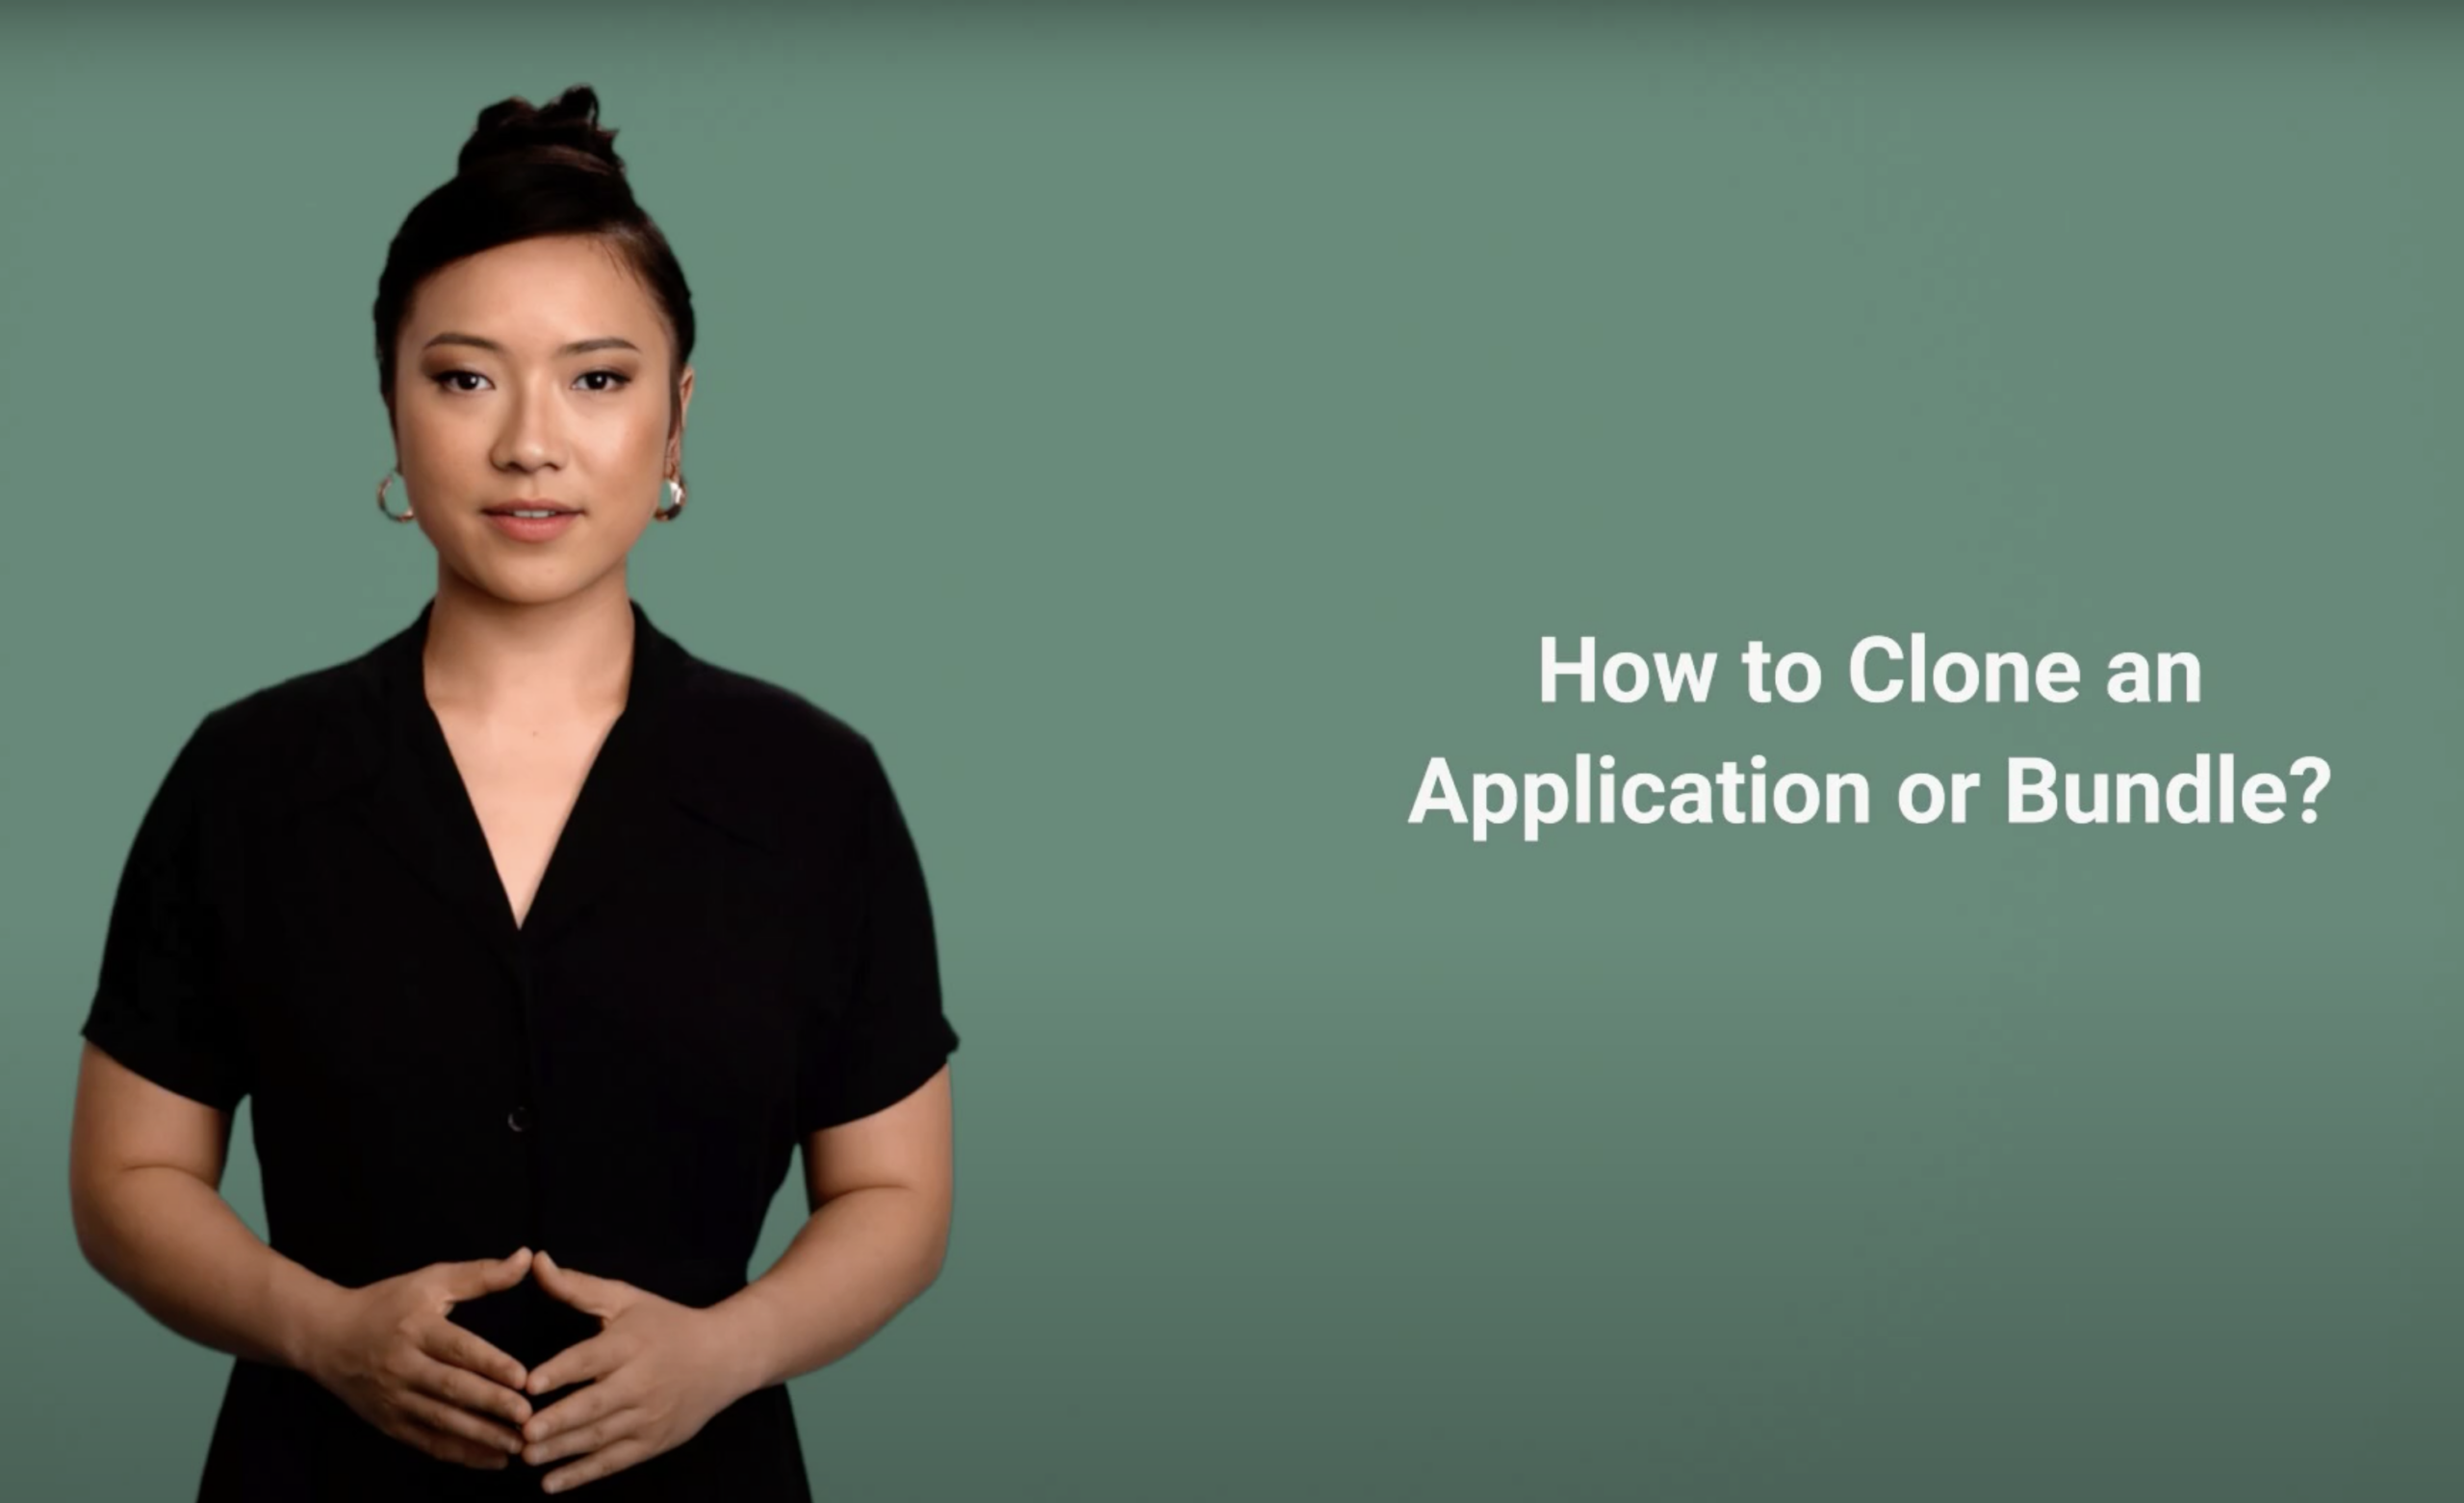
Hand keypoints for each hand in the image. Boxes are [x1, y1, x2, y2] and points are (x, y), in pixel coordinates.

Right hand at [302, 1247, 537, 1469]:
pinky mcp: (389, 1423)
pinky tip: (493, 1460)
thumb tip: (527, 1256)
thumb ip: (481, 1274)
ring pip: (441, 1421)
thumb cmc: (386, 1304)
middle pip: (451, 1389)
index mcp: (416, 1329)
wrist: (325, 1337)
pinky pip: (427, 1443)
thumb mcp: (430, 1281)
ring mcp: (393, 1399)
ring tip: (519, 1443)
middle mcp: (403, 1367)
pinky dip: (460, 1454)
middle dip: (490, 1404)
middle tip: (527, 1415)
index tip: (523, 1377)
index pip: (457, 1348)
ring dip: (481, 1435)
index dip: (490, 1363)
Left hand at [515, 1249, 756, 1492]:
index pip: (592, 1358)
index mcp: (631, 1343)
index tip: (530, 1382)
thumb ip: (577, 1286)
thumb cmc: (666, 1324)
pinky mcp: (654, 1442)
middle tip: (523, 1430)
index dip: (561, 1370)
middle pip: (596, 1403)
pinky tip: (552, 1484)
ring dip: (562, 1449)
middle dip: (559, 1420)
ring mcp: (650, 1415)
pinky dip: (583, 1474)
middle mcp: (641, 1381)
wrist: (726, 1357)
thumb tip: (537, 1260)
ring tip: (526, 1456)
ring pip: (601, 1437)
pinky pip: (615, 1461)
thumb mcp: (626, 1298)